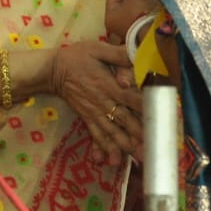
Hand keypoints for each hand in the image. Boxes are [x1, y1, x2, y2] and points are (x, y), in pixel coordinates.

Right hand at [52, 39, 144, 160]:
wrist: (52, 70)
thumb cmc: (77, 57)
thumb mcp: (97, 49)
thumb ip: (118, 54)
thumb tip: (137, 56)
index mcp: (108, 84)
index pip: (130, 98)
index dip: (144, 107)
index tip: (157, 117)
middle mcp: (103, 102)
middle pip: (124, 120)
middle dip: (138, 134)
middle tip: (152, 147)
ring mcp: (94, 112)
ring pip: (112, 131)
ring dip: (125, 146)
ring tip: (137, 158)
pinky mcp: (87, 118)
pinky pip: (96, 135)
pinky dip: (103, 148)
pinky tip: (109, 160)